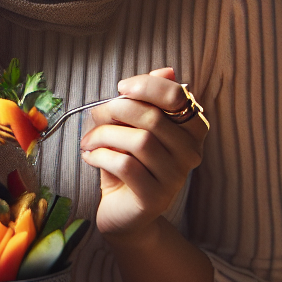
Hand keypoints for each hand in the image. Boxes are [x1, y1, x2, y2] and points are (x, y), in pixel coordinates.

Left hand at [80, 67, 207, 242]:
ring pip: (139, 141)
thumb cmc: (128, 161)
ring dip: (105, 134)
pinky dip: (101, 155)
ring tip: (89, 140)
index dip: (147, 85)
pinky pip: (126, 166)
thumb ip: (148, 99)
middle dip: (117, 110)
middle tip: (95, 115)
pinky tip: (90, 156)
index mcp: (192, 130)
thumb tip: (168, 70)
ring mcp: (176, 178)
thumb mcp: (135, 126)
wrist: (123, 212)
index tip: (121, 88)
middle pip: (154, 118)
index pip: (178, 96)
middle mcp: (191, 153)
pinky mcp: (155, 198)